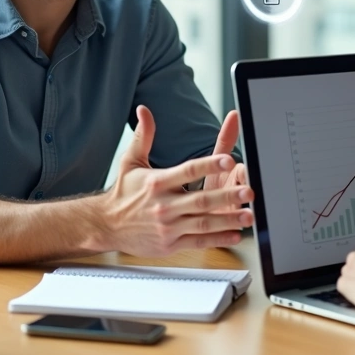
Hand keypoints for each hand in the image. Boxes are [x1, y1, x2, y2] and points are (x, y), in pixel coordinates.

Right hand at [103, 106, 254, 256]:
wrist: (105, 225)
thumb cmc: (122, 192)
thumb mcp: (130, 161)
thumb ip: (143, 135)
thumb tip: (144, 110)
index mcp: (157, 182)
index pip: (188, 170)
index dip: (209, 165)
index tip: (229, 160)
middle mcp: (163, 205)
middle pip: (201, 200)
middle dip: (227, 196)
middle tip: (248, 191)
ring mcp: (168, 226)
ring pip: (203, 223)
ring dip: (228, 219)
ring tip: (248, 215)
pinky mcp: (170, 244)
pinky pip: (198, 242)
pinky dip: (217, 239)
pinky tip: (234, 234)